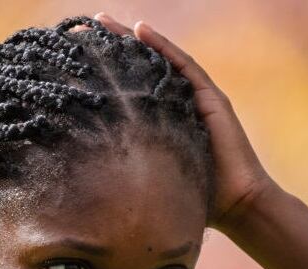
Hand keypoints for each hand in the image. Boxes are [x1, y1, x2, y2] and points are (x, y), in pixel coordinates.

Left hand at [91, 12, 277, 232]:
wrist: (236, 206)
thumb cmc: (194, 200)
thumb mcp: (151, 179)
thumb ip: (128, 168)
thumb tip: (84, 171)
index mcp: (158, 123)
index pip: (127, 89)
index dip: (101, 74)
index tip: (71, 61)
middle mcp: (175, 105)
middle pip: (139, 68)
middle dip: (109, 48)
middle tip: (79, 29)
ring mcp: (195, 98)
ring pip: (158, 60)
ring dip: (130, 39)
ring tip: (102, 23)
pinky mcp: (211, 98)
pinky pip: (184, 66)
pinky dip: (162, 46)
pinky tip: (141, 30)